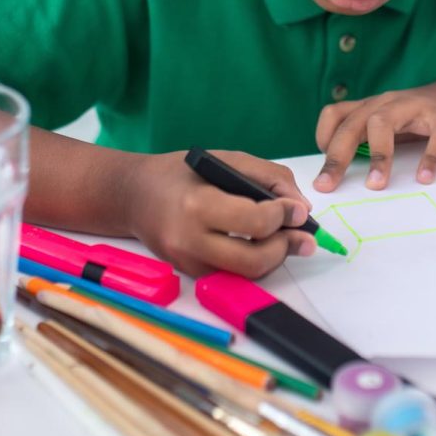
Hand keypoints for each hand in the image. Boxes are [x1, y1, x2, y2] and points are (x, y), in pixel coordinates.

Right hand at [130, 150, 314, 276]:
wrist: (133, 195)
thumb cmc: (181, 172)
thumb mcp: (226, 159)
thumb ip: (269, 176)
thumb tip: (301, 208)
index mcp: (197, 204)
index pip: (254, 222)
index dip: (284, 216)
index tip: (297, 210)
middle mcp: (189, 240)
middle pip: (253, 261)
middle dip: (284, 248)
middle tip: (300, 235)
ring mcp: (186, 263)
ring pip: (245, 275)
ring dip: (273, 258)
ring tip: (283, 238)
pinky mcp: (188, 274)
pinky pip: (231, 275)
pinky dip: (251, 262)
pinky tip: (257, 244)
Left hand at [313, 86, 435, 191]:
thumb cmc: (420, 118)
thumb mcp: (388, 125)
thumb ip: (367, 141)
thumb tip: (339, 172)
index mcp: (371, 107)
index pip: (335, 115)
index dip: (323, 138)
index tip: (324, 168)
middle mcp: (387, 103)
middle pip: (353, 124)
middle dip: (337, 156)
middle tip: (328, 184)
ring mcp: (414, 107)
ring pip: (384, 123)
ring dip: (378, 156)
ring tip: (376, 184)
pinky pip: (434, 136)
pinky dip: (429, 158)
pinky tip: (424, 178)